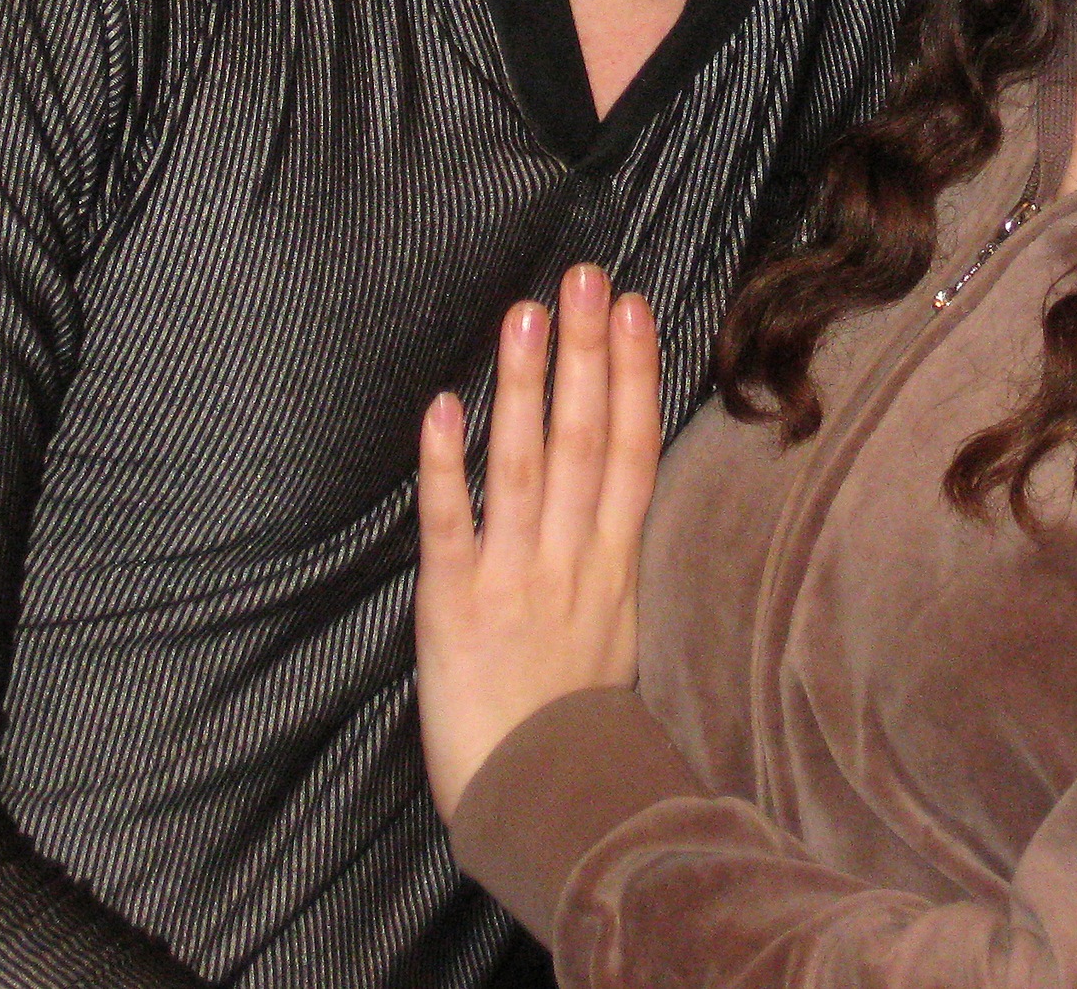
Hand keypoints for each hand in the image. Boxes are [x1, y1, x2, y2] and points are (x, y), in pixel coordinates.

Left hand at [415, 264, 662, 821]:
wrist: (541, 801)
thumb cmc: (575, 717)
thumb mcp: (619, 624)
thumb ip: (614, 548)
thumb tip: (623, 475)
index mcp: (614, 562)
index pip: (631, 447)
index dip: (633, 372)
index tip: (633, 307)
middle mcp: (571, 558)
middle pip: (582, 437)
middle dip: (585, 352)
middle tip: (582, 276)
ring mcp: (514, 578)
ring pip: (522, 464)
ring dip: (524, 384)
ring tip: (525, 312)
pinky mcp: (454, 606)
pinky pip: (451, 525)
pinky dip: (446, 465)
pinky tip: (443, 408)